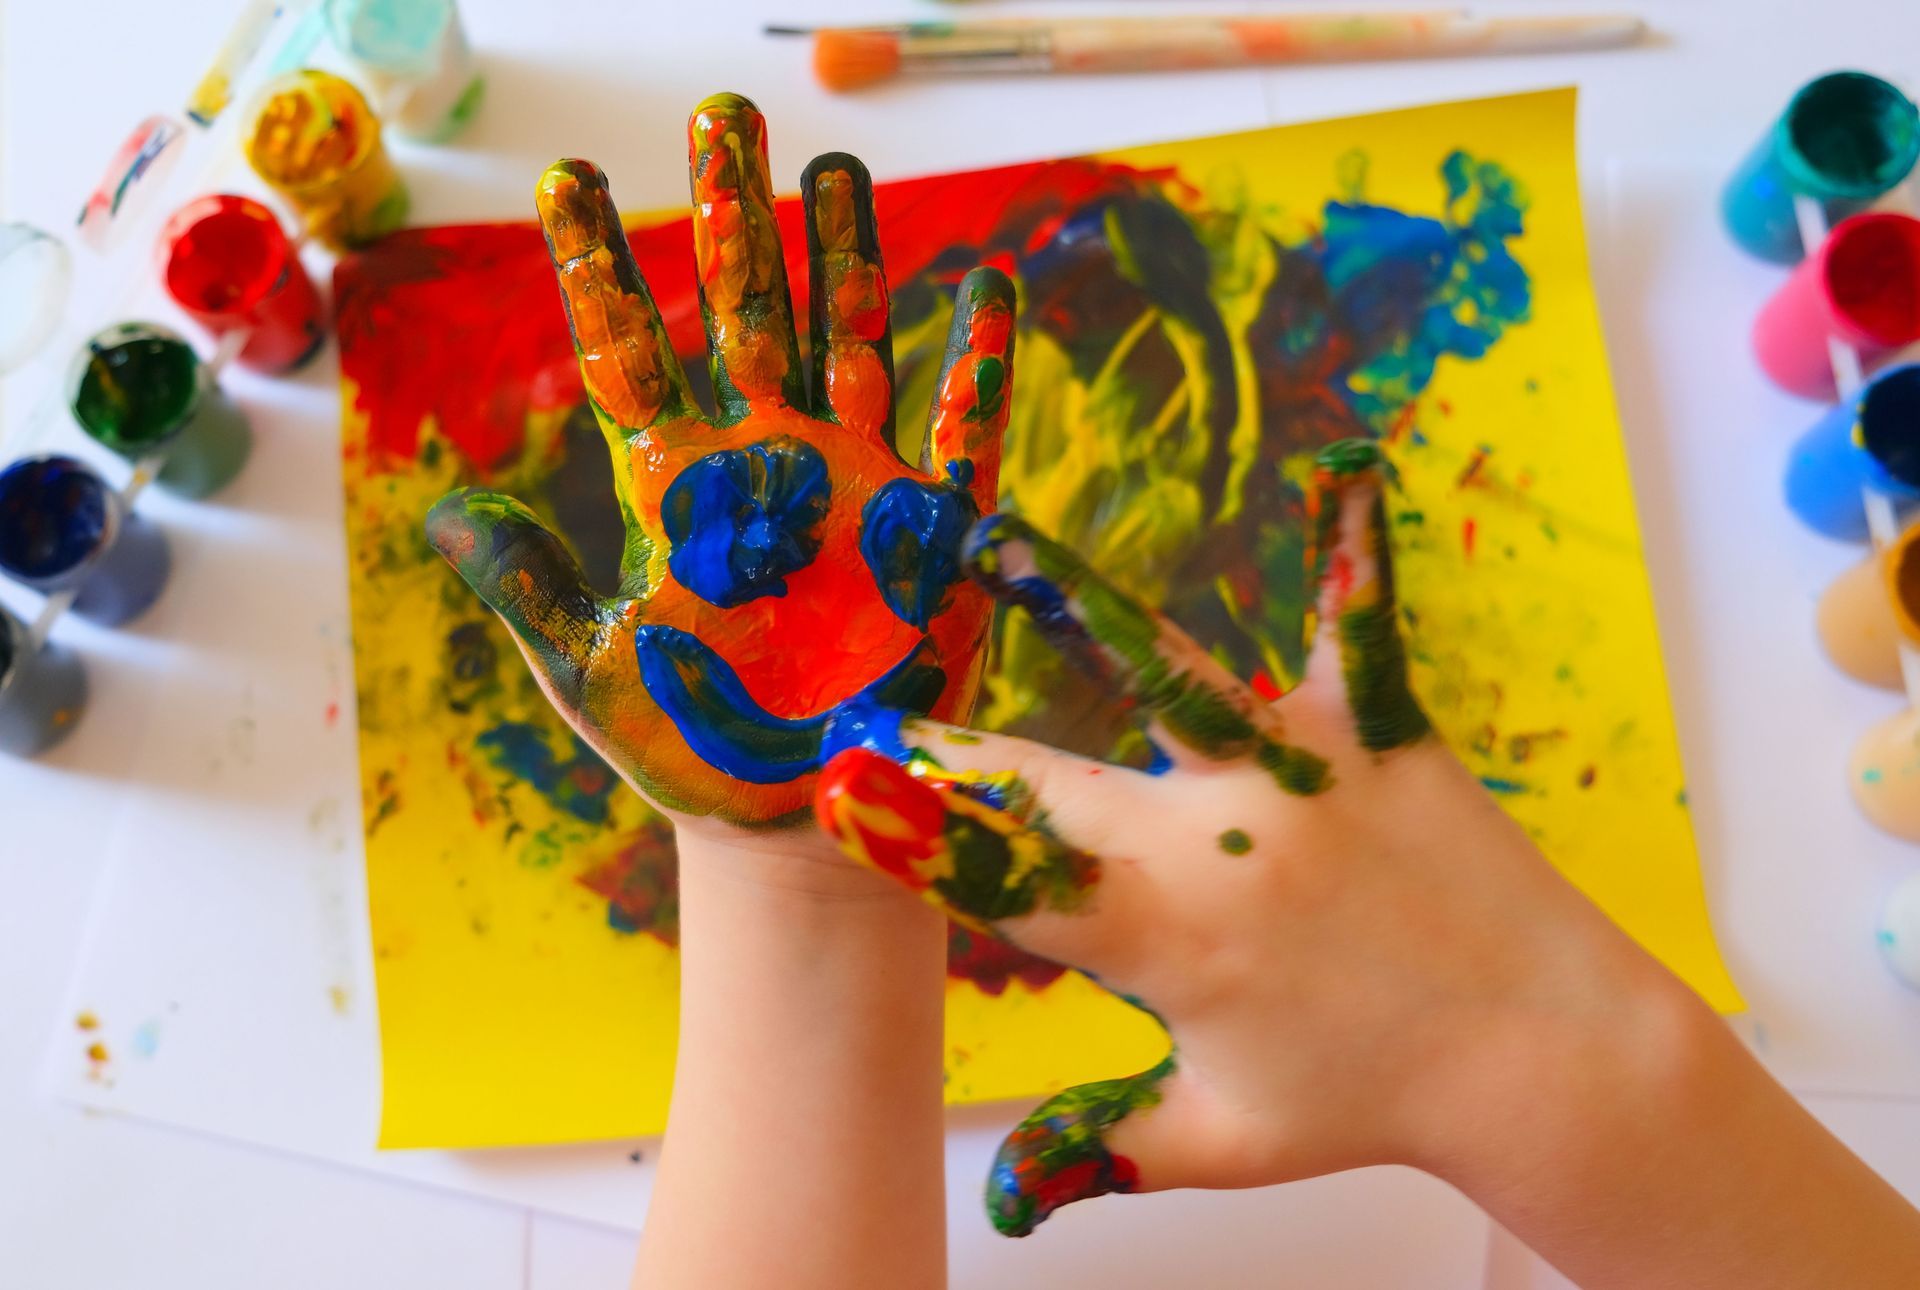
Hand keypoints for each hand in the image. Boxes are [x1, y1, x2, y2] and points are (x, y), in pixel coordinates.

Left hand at [427, 92, 1013, 830]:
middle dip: (738, 214)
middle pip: (751, 310)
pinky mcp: (933, 536)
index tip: (567, 176)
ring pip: (854, 342)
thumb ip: (531, 590)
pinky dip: (977, 366)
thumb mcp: (593, 674)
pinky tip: (987, 283)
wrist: (800, 819)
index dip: (600, 264)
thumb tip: (444, 515)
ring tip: (840, 166)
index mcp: (678, 487)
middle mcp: (769, 463)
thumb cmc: (696, 751)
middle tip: (725, 114)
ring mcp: (857, 488)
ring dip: (850, 257)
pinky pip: (964, 436)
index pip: (633, 349)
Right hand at [816, 440, 1680, 1235]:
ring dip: (1075, 610)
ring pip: (1169, 679)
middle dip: (949, 747)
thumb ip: (1099, 1152)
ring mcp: (1302, 779)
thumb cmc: (1375, 1103)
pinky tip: (1345, 463)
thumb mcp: (1222, 1138)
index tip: (835, 785)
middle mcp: (1221, 848)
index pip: (1008, 882)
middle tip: (868, 694)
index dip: (914, 834)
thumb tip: (1001, 1204)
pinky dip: (1345, 553)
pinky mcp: (1382, 733)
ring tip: (994, 542)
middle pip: (1049, 782)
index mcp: (1169, 944)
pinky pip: (1357, 628)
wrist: (1552, 1062)